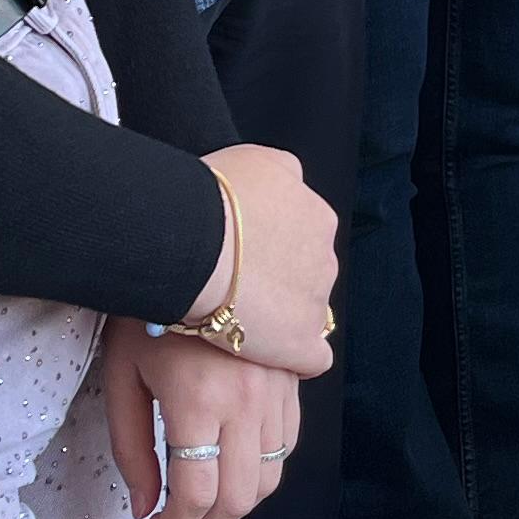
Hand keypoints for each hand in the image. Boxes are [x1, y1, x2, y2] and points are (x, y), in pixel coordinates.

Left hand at [101, 329, 302, 518]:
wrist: (198, 249)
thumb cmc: (146, 310)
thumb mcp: (123, 377)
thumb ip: (131, 448)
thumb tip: (144, 506)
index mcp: (198, 404)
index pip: (197, 495)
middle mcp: (246, 403)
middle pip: (241, 498)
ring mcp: (276, 389)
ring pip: (272, 475)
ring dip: (238, 502)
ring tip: (206, 499)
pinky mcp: (291, 377)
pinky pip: (288, 440)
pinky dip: (263, 465)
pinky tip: (233, 460)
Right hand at [197, 143, 336, 375]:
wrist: (193, 244)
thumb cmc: (211, 198)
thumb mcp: (254, 159)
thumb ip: (280, 172)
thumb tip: (288, 180)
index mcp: (317, 217)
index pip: (305, 237)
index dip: (272, 248)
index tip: (244, 255)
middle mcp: (325, 259)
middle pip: (307, 275)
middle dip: (278, 282)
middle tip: (236, 287)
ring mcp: (316, 304)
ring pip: (307, 314)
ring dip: (280, 317)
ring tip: (240, 320)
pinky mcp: (301, 344)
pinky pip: (311, 359)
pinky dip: (292, 359)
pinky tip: (265, 355)